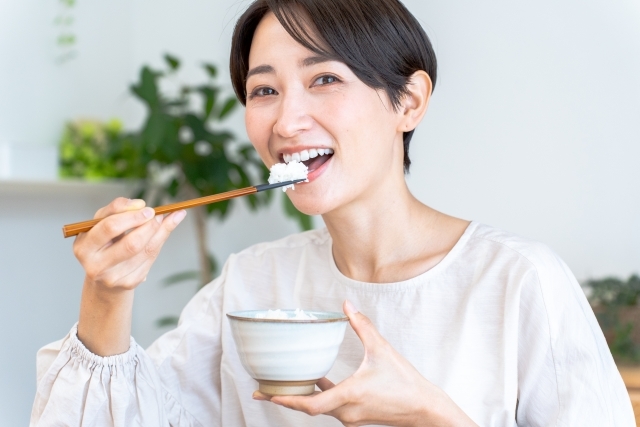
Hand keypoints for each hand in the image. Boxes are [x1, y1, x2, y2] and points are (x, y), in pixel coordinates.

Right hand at [74, 197, 185, 292]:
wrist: (103, 278)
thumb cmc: (103, 243)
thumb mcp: (102, 224)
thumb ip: (118, 209)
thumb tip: (142, 204)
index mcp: (84, 246)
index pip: (110, 227)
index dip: (132, 215)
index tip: (146, 206)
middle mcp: (96, 265)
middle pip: (131, 244)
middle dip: (149, 226)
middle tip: (158, 214)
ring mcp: (113, 277)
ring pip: (145, 251)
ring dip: (159, 233)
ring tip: (163, 221)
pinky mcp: (128, 283)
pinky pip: (150, 260)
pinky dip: (158, 244)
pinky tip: (160, 235)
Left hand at [253, 300, 477, 426]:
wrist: (424, 409)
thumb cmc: (405, 382)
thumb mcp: (382, 349)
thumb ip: (362, 325)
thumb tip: (346, 305)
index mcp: (350, 396)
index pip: (310, 405)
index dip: (286, 399)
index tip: (266, 393)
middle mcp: (346, 411)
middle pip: (308, 408)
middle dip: (284, 398)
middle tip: (260, 390)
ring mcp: (351, 416)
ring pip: (319, 408)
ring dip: (301, 398)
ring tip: (280, 386)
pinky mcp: (356, 416)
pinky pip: (331, 406)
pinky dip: (319, 395)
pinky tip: (316, 381)